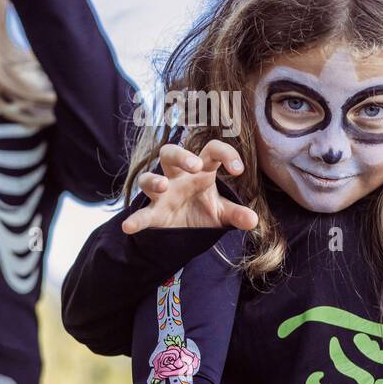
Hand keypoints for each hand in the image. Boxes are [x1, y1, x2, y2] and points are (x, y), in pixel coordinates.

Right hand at [122, 140, 259, 234]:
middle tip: (195, 165)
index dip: (226, 154)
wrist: (184, 232)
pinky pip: (141, 214)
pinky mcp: (153, 213)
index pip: (212, 151)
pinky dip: (135, 219)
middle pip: (170, 153)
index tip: (238, 170)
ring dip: (154, 179)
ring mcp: (162, 194)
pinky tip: (129, 227)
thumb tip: (253, 220)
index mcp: (201, 171)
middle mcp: (178, 177)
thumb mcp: (222, 214)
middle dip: (180, 156)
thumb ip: (236, 214)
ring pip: (148, 177)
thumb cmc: (203, 211)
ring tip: (164, 186)